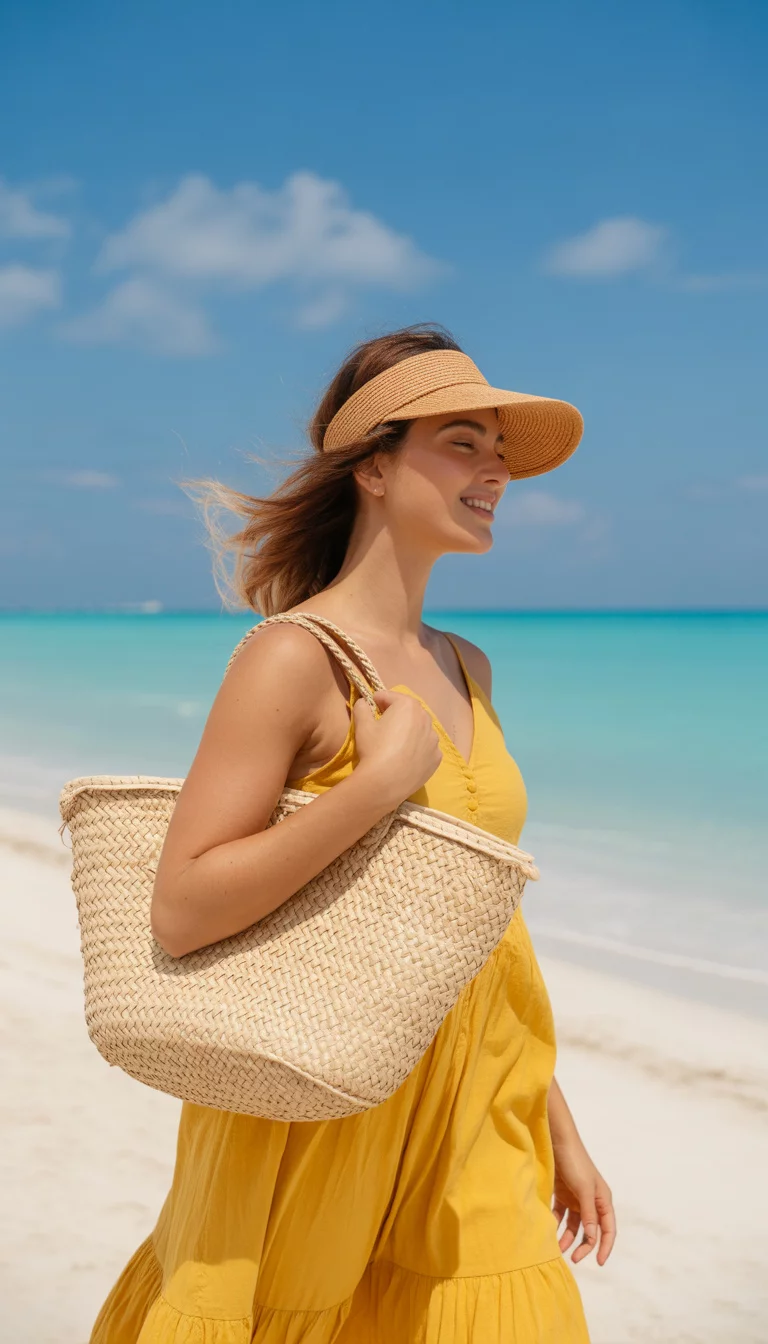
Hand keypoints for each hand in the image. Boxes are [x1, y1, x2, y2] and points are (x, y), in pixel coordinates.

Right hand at [352, 688, 441, 809]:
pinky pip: (425, 748)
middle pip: (408, 711)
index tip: (370, 708)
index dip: (376, 701)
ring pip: (420, 729)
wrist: (386, 782)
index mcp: (408, 706)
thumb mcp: (362, 724)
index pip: (389, 696)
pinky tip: (405, 759)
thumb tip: (364, 702)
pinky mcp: (436, 758)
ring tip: (396, 745)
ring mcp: (434, 739)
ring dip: (409, 731)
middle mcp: (426, 718)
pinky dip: (417, 749)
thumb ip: (362, 707)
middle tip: (382, 726)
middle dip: (396, 715)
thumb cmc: (374, 749)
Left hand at [552, 1132, 615, 1266]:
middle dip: (584, 1246)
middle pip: (591, 1230)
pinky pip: (561, 1216)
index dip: (605, 1246)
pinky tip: (550, 1231)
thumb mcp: (584, 1189)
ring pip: (575, 1225)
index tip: (598, 1262)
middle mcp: (592, 1201)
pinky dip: (556, 1224)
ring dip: (567, 1237)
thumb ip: (588, 1214)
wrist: (557, 1142)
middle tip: (573, 1259)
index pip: (608, 1229)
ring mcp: (577, 1198)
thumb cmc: (575, 1163)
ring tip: (558, 1249)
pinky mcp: (563, 1195)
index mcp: (603, 1200)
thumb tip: (592, 1238)